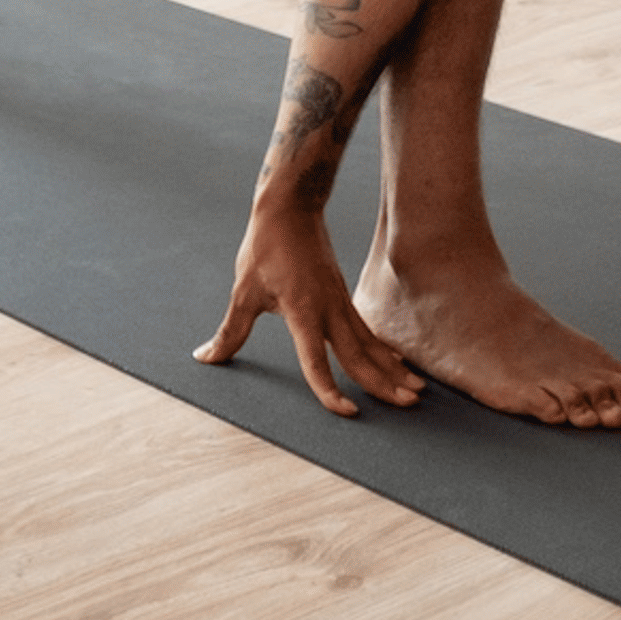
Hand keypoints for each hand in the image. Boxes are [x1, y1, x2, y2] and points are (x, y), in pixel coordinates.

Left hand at [196, 201, 422, 416]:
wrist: (290, 206)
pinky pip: (367, 329)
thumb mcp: (243, 292)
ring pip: (370, 343)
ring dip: (392, 369)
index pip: (318, 360)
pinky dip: (382, 349)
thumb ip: (230, 332)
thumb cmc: (265, 247)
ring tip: (414, 392)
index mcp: (303, 310)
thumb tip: (205, 358)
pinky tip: (396, 363)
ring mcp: (340, 301)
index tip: (347, 413)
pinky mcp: (343, 295)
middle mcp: (329, 309)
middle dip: (383, 383)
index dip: (330, 390)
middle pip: (359, 355)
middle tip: (408, 406)